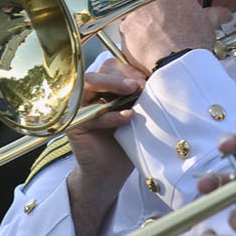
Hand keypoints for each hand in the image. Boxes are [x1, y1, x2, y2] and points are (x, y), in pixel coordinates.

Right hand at [65, 59, 143, 235]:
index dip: (131, 68)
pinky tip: (128, 117)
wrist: (112, 170)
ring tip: (133, 89)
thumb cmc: (129, 138)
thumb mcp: (139, 112)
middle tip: (141, 83)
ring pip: (91, 83)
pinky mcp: (75, 123)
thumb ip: (142, 95)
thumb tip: (160, 77)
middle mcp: (92, 91)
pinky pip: (91, 114)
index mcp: (108, 85)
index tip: (150, 77)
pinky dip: (110, 115)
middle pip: (102, 69)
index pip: (115, 65)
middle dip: (123, 73)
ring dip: (113, 83)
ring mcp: (80, 105)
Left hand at [118, 0, 231, 74]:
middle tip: (162, 24)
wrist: (177, 63)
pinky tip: (147, 48)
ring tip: (156, 39)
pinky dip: (135, 39)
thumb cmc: (194, 42)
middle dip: (153, 8)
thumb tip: (224, 14)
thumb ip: (213, 14)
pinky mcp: (125, 27)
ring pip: (136, 14)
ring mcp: (135, 10)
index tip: (167, 0)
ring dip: (143, 24)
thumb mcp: (207, 25)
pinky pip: (128, 31)